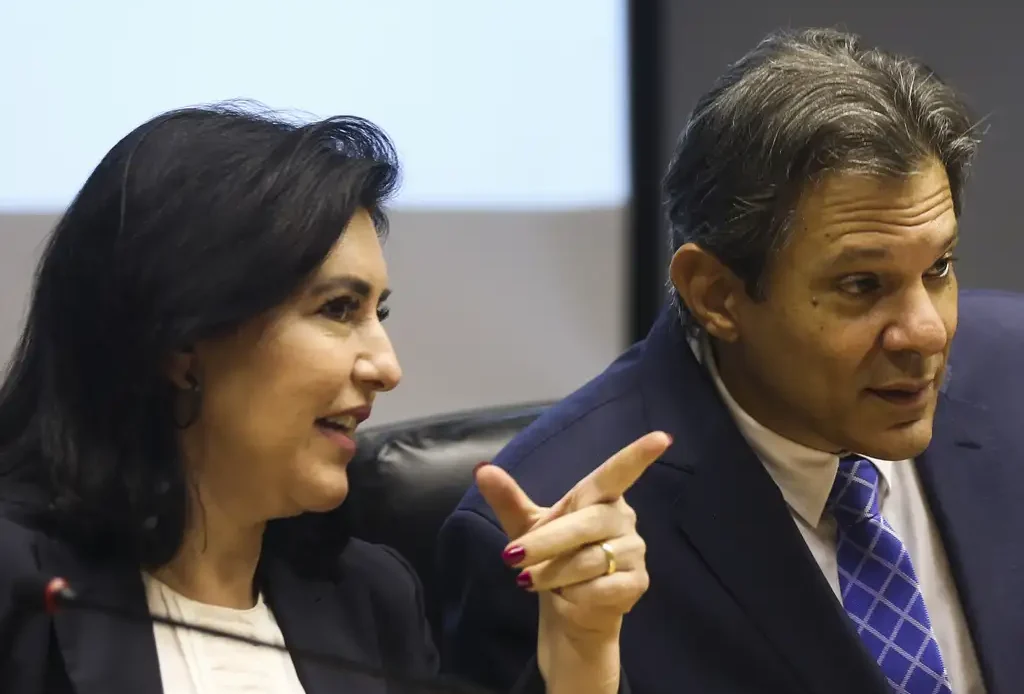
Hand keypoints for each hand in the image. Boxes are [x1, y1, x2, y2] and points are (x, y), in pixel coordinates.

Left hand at [475, 431, 671, 692]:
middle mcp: (622, 518)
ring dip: (552, 575)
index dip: (638, 456)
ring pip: (589, 561)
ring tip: (533, 582)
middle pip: (585, 525)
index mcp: (599, 497)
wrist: (569, 609)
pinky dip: (574, 596)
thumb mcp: (527, 527)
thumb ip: (508, 499)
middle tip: (511, 557)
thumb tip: (481, 469)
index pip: (618, 473)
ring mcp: (634, 551)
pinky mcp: (637, 583)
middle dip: (545, 543)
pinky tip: (569, 598)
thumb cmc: (553, 557)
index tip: (662, 438)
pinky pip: (600, 588)